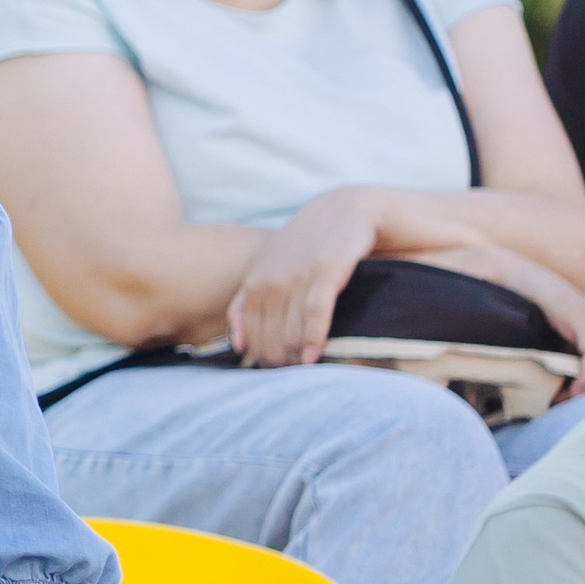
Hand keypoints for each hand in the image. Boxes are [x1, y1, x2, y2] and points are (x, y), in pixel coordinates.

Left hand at [227, 190, 378, 365]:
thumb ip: (247, 302)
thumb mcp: (269, 268)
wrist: (346, 208)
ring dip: (294, 355)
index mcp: (253, 280)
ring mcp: (296, 275)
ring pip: (289, 329)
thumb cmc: (306, 245)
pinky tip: (313, 357)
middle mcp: (270, 279)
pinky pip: (315, 312)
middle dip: (277, 360)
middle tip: (290, 375)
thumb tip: (238, 345)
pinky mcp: (326, 270)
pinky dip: (313, 337)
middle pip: (268, 335)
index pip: (249, 332)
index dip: (259, 356)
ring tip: (301, 370)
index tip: (271, 371)